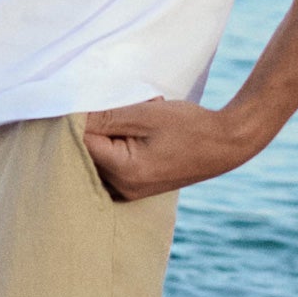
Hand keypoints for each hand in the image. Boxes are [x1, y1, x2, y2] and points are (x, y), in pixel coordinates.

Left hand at [81, 99, 260, 200]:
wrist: (227, 143)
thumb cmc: (189, 126)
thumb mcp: (144, 114)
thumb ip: (105, 117)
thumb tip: (71, 116)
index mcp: (123, 172)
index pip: (81, 142)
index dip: (85, 118)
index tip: (104, 104)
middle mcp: (123, 189)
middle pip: (88, 152)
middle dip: (102, 127)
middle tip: (130, 112)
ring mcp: (130, 192)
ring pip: (101, 157)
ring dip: (114, 135)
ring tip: (142, 122)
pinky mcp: (137, 188)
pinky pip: (114, 164)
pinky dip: (121, 144)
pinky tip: (145, 133)